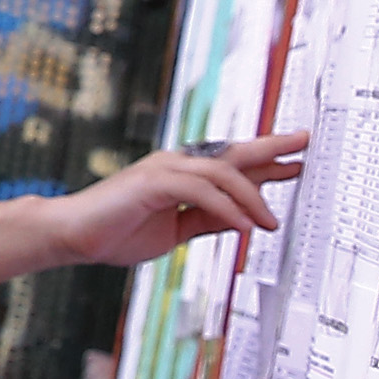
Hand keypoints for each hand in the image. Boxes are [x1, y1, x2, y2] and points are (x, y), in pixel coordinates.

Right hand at [34, 134, 301, 267]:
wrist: (73, 236)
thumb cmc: (116, 233)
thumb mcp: (175, 232)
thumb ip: (207, 221)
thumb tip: (241, 221)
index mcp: (181, 175)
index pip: (231, 165)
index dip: (266, 163)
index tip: (296, 163)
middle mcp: (176, 164)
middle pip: (233, 153)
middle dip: (272, 148)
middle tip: (305, 142)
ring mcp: (164, 169)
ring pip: (222, 172)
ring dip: (252, 197)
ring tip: (270, 222)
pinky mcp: (153, 182)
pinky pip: (201, 192)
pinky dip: (226, 209)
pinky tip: (242, 227)